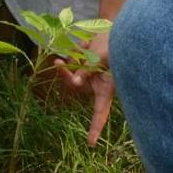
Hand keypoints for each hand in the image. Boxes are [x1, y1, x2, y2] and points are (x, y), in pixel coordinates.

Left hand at [54, 30, 114, 145]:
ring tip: (65, 51)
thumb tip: (75, 82)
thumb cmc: (113, 45)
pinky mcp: (81, 63)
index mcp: (106, 88)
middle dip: (66, 75)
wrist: (112, 29)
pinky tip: (83, 43)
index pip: (100, 112)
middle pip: (75, 86)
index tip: (90, 143)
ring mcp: (87, 73)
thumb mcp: (102, 58)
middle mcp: (96, 83)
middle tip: (58, 63)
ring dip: (66, 63)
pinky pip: (70, 62)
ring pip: (70, 73)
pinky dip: (73, 53)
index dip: (95, 127)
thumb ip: (88, 70)